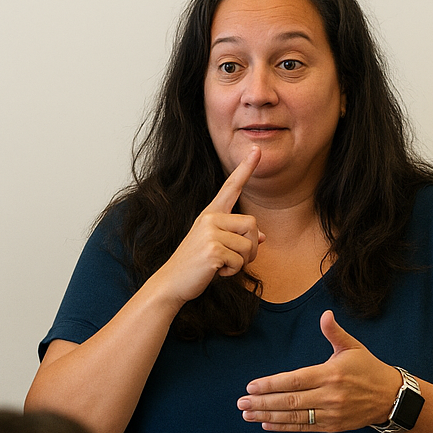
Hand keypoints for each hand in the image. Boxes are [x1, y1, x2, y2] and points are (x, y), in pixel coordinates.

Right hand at [147, 146, 263, 306]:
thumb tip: (261, 238)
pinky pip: (239, 261)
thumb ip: (237, 238)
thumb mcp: (217, 247)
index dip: (245, 169)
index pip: (231, 188)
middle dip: (250, 247)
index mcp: (210, 215)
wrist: (171, 282)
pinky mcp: (212, 250)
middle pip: (252, 225)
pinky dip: (231, 272)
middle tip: (233, 259)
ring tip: (221, 265)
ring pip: (249, 246)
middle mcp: (210, 219)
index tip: (256, 150)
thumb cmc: (194, 264)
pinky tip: (215, 272)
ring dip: (241, 262)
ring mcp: (210, 233)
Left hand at [236, 310, 402, 430]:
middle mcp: (329, 395)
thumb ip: (334, 333)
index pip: (294, 380)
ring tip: (247, 414)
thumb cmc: (368, 369)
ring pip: (294, 416)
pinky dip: (284, 426)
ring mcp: (331, 413)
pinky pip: (304, 427)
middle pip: (290, 401)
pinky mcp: (332, 426)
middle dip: (262, 402)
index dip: (271, 384)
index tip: (251, 386)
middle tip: (241, 403)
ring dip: (268, 416)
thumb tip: (325, 314)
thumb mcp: (352, 347)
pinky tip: (266, 424)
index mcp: (330, 374)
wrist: (391, 397)